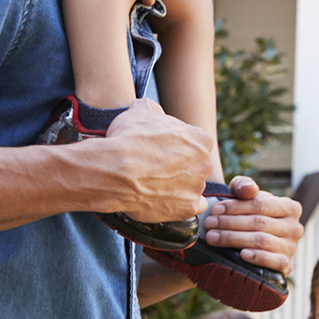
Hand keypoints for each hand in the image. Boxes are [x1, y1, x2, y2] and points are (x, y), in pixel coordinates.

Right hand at [79, 98, 212, 221]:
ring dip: (178, 184)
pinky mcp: (188, 208)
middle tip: (157, 168)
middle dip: (180, 165)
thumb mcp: (140, 111)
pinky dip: (180, 204)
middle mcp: (205, 164)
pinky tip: (165, 199)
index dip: (176, 146)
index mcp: (201, 139)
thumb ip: (154, 110)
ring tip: (154, 184)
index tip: (162, 150)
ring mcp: (197, 187)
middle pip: (196, 165)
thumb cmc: (128, 140)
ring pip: (192, 185)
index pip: (194, 142)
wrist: (114, 171)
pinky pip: (192, 206)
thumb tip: (152, 111)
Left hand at [202, 178, 302, 274]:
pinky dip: (259, 258)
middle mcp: (295, 227)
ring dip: (234, 239)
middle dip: (230, 223)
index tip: (215, 210)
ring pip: (262, 241)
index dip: (235, 207)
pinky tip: (242, 255)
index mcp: (290, 207)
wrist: (253, 239)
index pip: (260, 205)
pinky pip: (275, 262)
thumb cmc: (249, 213)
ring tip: (213, 237)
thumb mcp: (245, 195)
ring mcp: (291, 247)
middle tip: (210, 224)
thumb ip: (244, 186)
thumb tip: (249, 190)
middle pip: (259, 223)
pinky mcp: (286, 265)